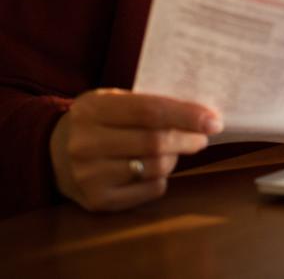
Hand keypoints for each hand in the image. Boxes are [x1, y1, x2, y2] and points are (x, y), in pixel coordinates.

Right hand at [49, 89, 222, 211]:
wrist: (53, 151)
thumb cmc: (99, 119)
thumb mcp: (113, 100)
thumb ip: (149, 103)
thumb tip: (201, 112)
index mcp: (93, 109)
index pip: (150, 111)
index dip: (187, 115)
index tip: (213, 119)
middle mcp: (86, 143)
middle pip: (155, 142)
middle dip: (189, 138)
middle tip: (204, 135)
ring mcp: (88, 175)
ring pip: (154, 167)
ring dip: (176, 157)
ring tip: (178, 148)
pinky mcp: (96, 201)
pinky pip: (147, 190)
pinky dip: (161, 178)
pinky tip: (158, 168)